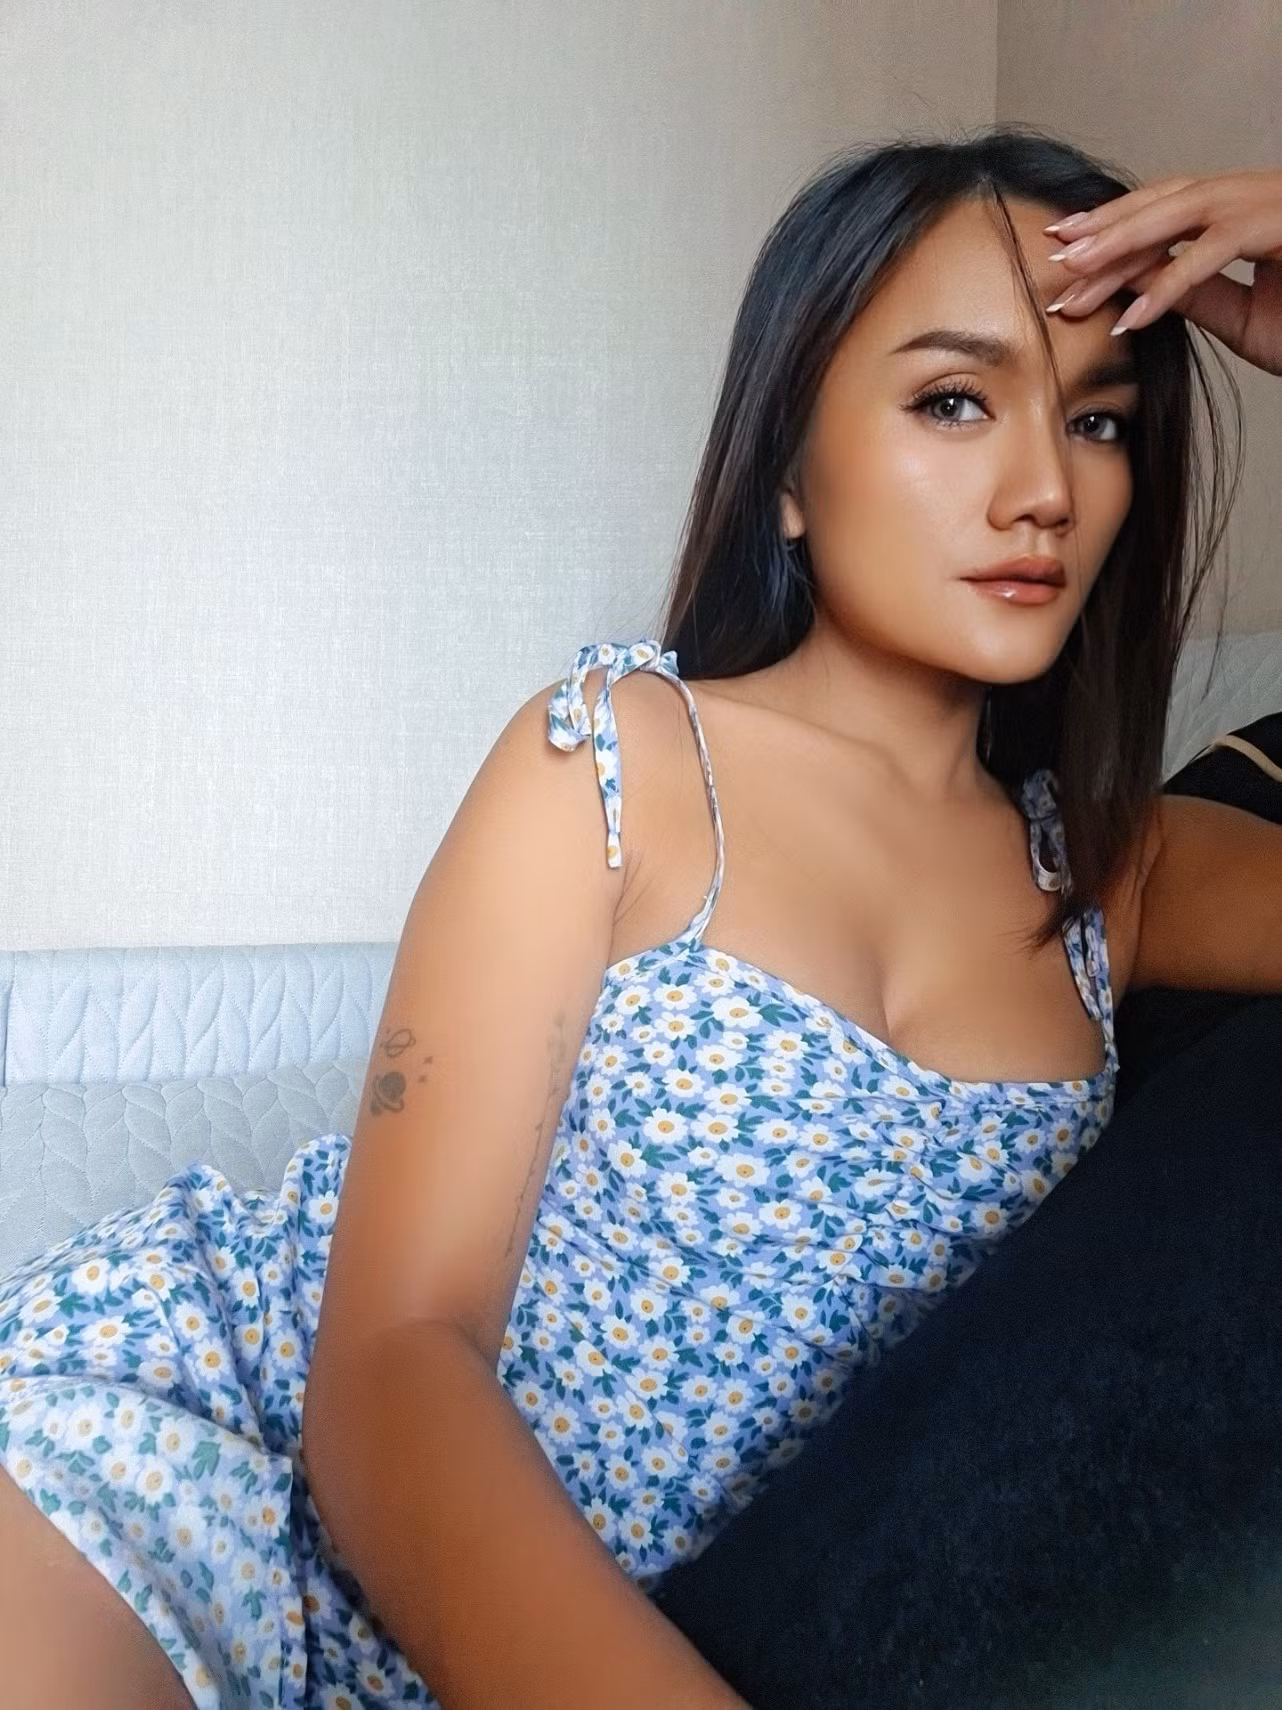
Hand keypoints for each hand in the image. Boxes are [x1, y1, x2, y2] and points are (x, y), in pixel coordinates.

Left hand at [1042, 168, 1281, 375]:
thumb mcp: (1243, 317)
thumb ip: (1196, 296)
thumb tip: (1139, 292)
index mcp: (1247, 211)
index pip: (1171, 209)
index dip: (1116, 225)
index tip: (1064, 252)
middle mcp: (1260, 195)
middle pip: (1170, 201)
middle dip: (1108, 228)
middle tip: (1054, 256)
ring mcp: (1275, 204)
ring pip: (1187, 212)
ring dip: (1126, 244)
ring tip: (1077, 279)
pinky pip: (1217, 251)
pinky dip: (1170, 283)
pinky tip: (1131, 315)